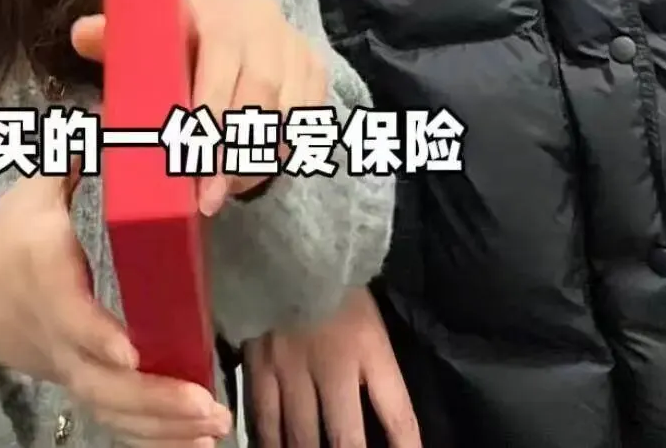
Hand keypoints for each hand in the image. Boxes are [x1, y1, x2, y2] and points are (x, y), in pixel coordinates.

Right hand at [0, 165, 231, 441]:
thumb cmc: (13, 231)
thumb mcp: (38, 185)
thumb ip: (79, 152)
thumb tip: (123, 113)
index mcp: (46, 273)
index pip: (69, 314)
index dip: (98, 336)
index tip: (132, 354)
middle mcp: (57, 331)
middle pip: (100, 380)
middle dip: (154, 398)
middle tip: (206, 403)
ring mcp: (68, 367)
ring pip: (111, 409)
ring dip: (162, 426)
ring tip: (214, 427)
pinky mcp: (81, 385)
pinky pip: (115, 420)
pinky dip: (153, 438)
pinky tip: (198, 444)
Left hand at [72, 0, 327, 216]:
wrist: (234, 26)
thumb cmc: (177, 40)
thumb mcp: (145, 37)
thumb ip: (115, 39)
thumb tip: (82, 34)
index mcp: (212, 3)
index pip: (217, 53)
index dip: (206, 107)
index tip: (186, 155)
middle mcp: (258, 15)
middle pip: (255, 89)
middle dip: (229, 150)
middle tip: (205, 198)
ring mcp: (291, 40)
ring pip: (283, 109)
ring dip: (254, 158)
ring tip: (222, 193)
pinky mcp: (314, 65)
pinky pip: (307, 116)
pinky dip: (283, 150)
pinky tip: (252, 174)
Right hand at [245, 288, 420, 447]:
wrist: (287, 238)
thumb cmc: (337, 278)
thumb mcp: (371, 316)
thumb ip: (375, 364)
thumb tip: (382, 410)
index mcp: (370, 346)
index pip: (398, 413)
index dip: (407, 447)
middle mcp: (333, 364)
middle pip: (346, 438)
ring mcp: (292, 367)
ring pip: (302, 437)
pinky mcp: (258, 363)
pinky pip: (265, 418)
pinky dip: (273, 442)